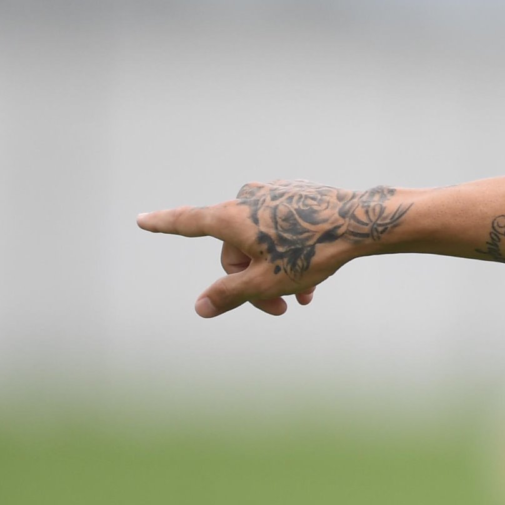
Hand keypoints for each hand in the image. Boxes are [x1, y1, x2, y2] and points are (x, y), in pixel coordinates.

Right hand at [137, 180, 412, 317]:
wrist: (364, 222)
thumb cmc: (313, 251)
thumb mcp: (266, 282)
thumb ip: (229, 295)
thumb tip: (200, 308)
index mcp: (230, 217)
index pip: (186, 222)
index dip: (162, 225)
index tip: (141, 219)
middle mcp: (246, 199)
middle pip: (234, 249)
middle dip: (251, 281)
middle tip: (279, 309)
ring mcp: (273, 195)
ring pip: (262, 243)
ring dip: (275, 273)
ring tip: (303, 297)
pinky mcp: (298, 196)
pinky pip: (282, 229)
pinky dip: (290, 253)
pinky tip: (315, 275)